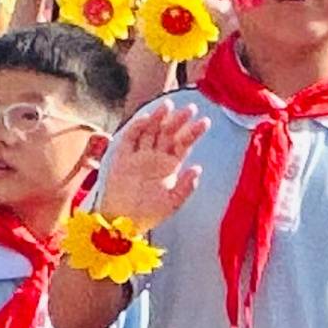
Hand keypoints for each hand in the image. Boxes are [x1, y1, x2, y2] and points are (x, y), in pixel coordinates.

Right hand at [93, 107, 208, 227]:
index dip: (193, 133)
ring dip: (159, 118)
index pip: (183, 144)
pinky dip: (137, 127)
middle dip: (179, 121)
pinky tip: (147, 118)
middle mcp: (154, 157)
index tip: (205, 122)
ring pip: (150, 131)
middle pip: (168, 133)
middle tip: (190, 108)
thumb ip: (185, 187)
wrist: (122, 222)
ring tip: (168, 105)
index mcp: (169, 166)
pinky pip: (130, 138)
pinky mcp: (122, 157)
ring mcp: (138, 155)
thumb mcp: (172, 203)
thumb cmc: (148, 214)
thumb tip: (198, 168)